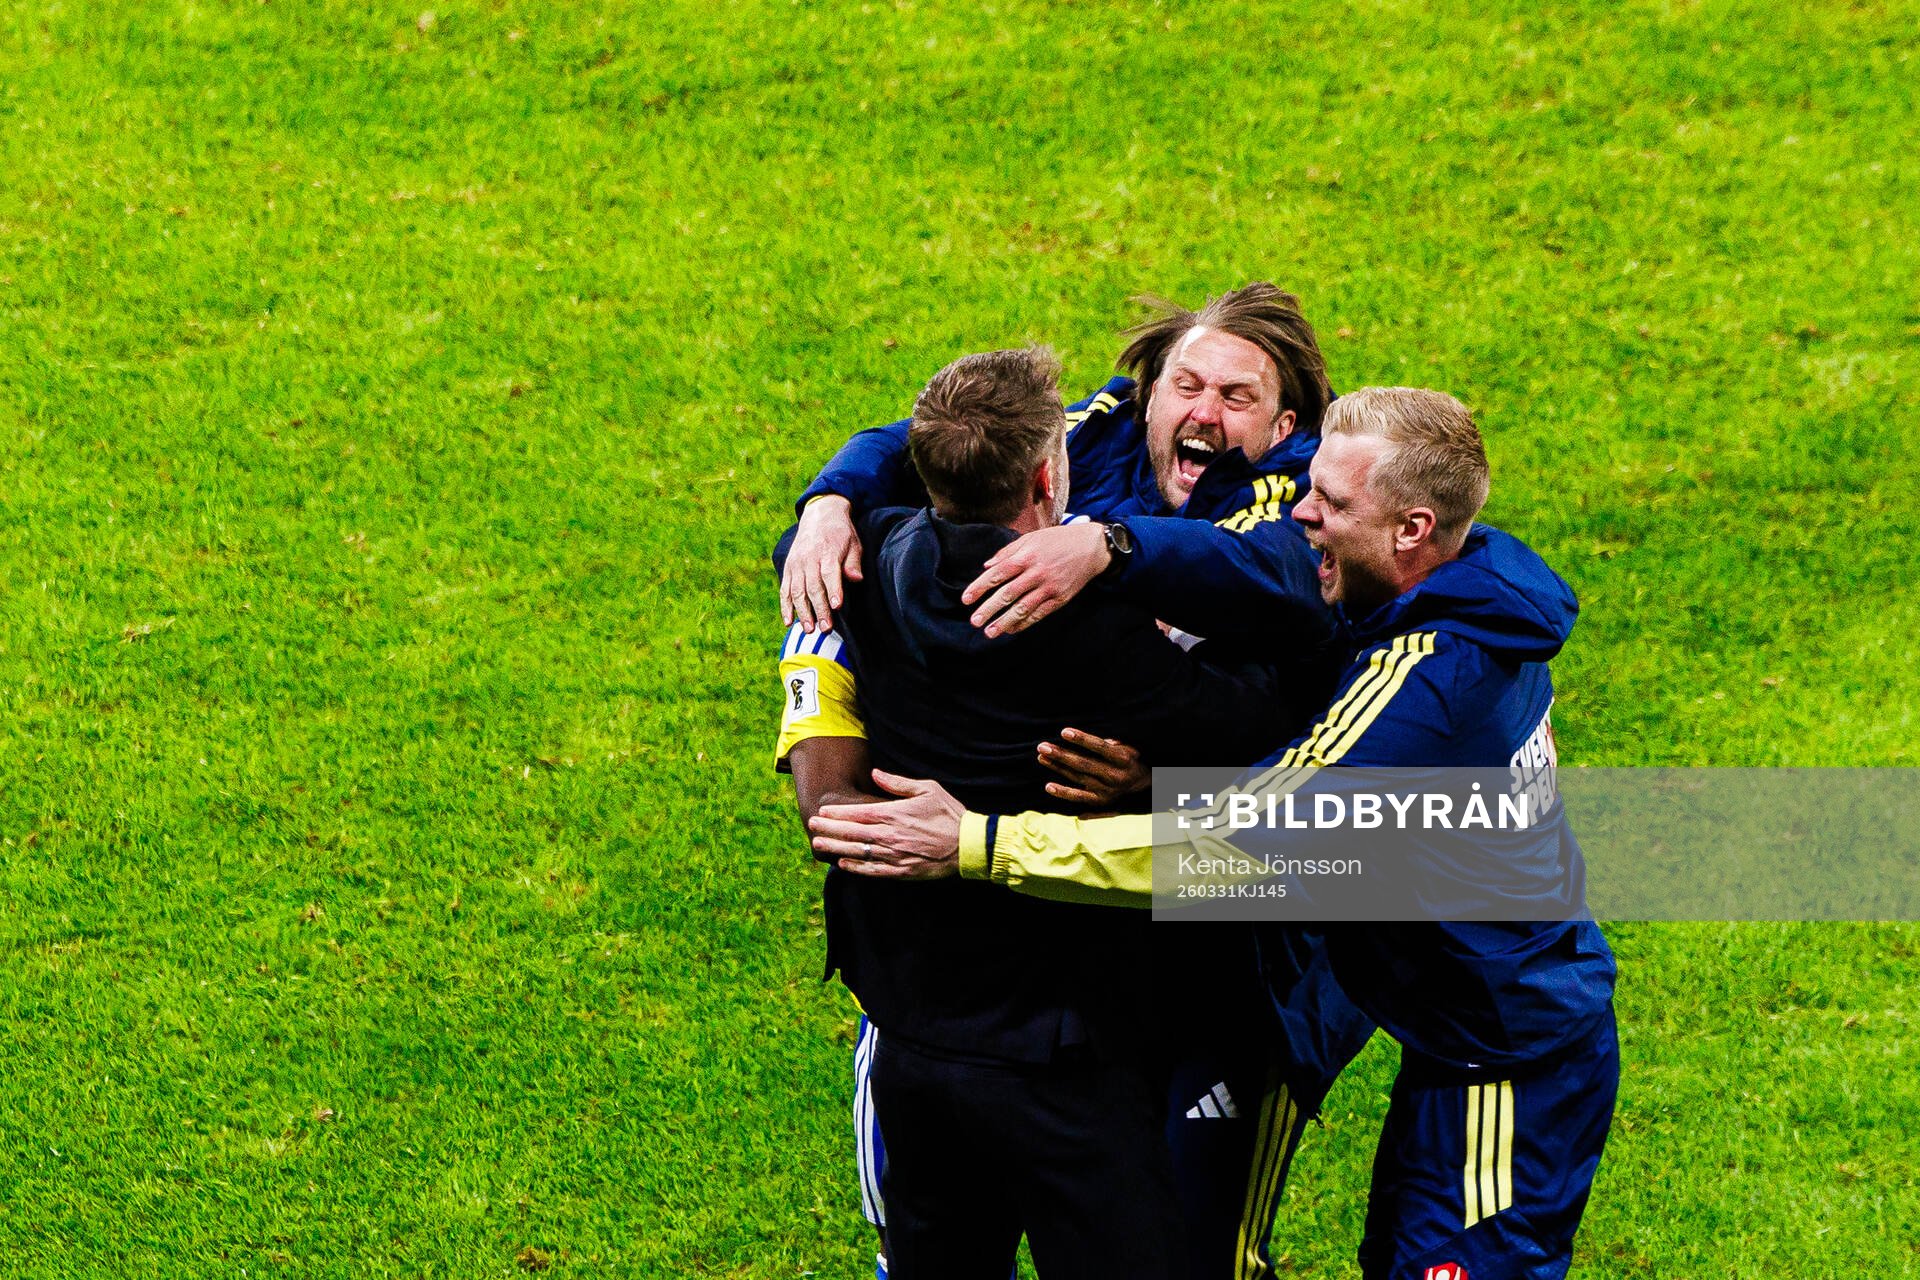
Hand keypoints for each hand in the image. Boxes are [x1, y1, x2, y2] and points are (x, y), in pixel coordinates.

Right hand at [782, 495, 861, 631]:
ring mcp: (796, 565)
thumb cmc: (841, 534)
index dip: (833, 590)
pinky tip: (788, 622)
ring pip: (797, 591)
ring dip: (802, 612)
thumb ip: (853, 562)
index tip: (837, 606)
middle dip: (819, 609)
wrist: (819, 515)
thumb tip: (856, 579)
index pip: (830, 574)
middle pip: (813, 587)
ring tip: (809, 630)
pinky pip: (784, 590)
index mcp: (827, 553)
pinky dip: (785, 607)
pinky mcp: (788, 568)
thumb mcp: (853, 543)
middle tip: (826, 628)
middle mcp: (809, 559)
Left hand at [810, 770, 963, 878]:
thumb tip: (875, 773)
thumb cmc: (949, 814)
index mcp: (895, 814)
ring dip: (836, 848)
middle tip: (811, 827)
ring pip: (858, 852)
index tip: (822, 812)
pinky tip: (842, 864)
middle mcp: (891, 836)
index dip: (838, 813)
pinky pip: (873, 871)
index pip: (858, 813)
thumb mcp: (927, 789)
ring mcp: (895, 855)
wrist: (969, 845)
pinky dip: (856, 867)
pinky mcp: (902, 871)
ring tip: (818, 845)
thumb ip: (898, 783)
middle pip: (852, 833)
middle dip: (829, 829)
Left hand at [962, 522, 1110, 637]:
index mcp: (1026, 556)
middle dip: (989, 609)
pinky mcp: (1060, 599)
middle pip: (1007, 594)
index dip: (980, 587)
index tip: (966, 599)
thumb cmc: (1057, 540)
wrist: (1091, 547)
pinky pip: (1039, 614)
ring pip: (1023, 608)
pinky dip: (1024, 623)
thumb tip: (986, 567)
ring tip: (990, 632)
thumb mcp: (1031, 538)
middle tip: (974, 621)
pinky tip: (1011, 629)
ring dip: (1004, 622)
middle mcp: (1037, 573)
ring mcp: (1049, 587)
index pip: (997, 574)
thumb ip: (1007, 552)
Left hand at [1038, 728, 1147, 804]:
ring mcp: (1106, 790)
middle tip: (1042, 746)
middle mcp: (1114, 776)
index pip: (1100, 747)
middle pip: (1084, 763)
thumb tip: (1106, 741)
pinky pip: (1079, 797)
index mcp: (1123, 759)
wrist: (1144, 788)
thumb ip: (1116, 744)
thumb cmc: (1131, 761)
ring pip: (1078, 777)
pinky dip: (1063, 793)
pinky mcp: (1100, 802)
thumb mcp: (1131, 749)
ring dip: (1058, 768)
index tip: (1064, 732)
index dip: (1082, 739)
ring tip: (1042, 757)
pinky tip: (1049, 786)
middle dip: (1062, 754)